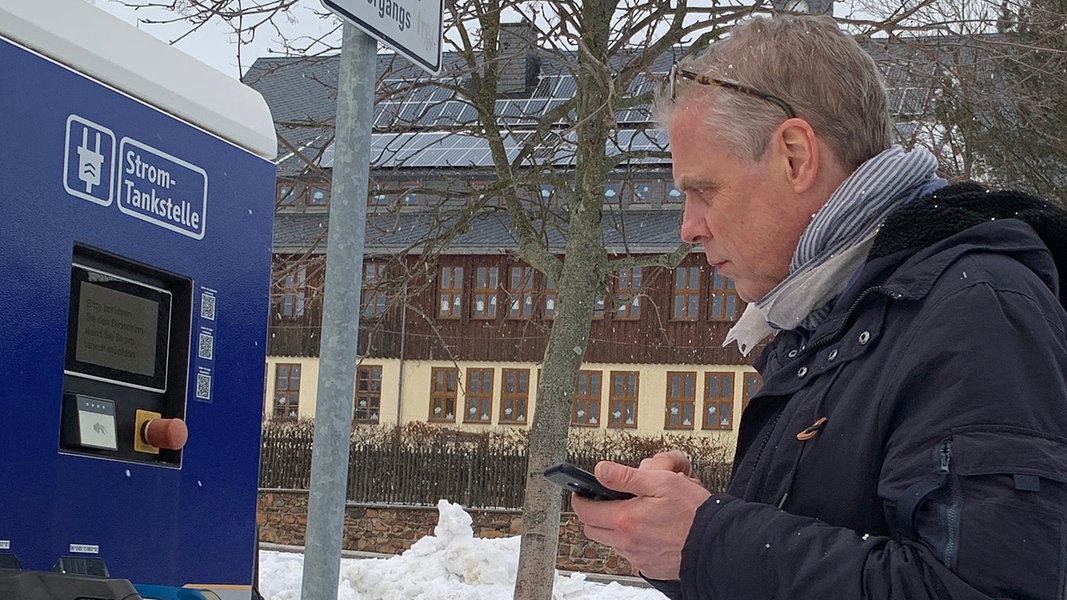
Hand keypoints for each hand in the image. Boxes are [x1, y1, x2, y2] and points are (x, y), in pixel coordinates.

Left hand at [571, 453, 711, 579]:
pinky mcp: (649, 566)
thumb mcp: (661, 482)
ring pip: (611, 542)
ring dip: (613, 527)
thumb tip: (601, 470)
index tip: (582, 492)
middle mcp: (628, 542)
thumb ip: (626, 476)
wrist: (717, 543)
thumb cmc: (694, 513)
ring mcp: (638, 557)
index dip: (580, 499)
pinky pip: (630, 553)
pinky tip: (647, 528)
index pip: (585, 511)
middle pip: (592, 529)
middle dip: (593, 514)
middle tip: (604, 501)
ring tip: (633, 512)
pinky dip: (631, 540)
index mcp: (626, 520)